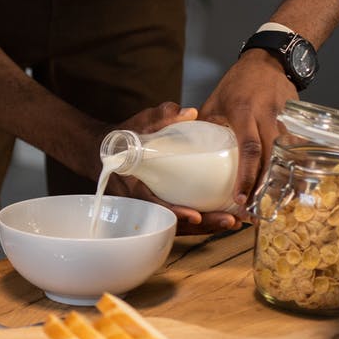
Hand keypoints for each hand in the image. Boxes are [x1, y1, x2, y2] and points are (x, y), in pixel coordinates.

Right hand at [99, 103, 238, 234]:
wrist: (105, 152)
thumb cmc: (121, 139)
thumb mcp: (138, 124)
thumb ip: (161, 116)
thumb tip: (191, 112)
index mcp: (134, 185)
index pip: (155, 204)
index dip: (175, 212)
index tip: (195, 215)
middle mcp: (143, 202)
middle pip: (174, 222)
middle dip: (203, 225)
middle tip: (230, 220)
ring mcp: (151, 207)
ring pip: (179, 225)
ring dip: (206, 226)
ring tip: (234, 221)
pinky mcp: (159, 206)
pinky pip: (180, 219)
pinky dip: (201, 220)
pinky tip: (222, 215)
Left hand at [199, 49, 293, 219]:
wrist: (270, 61)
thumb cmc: (237, 83)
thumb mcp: (215, 101)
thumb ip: (205, 125)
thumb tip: (188, 151)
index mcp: (245, 112)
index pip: (249, 148)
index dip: (246, 175)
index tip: (240, 198)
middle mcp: (268, 118)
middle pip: (271, 158)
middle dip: (264, 186)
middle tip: (255, 212)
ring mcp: (286, 120)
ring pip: (286, 157)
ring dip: (280, 182)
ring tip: (272, 206)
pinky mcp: (297, 122)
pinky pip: (295, 150)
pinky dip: (291, 169)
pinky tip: (287, 187)